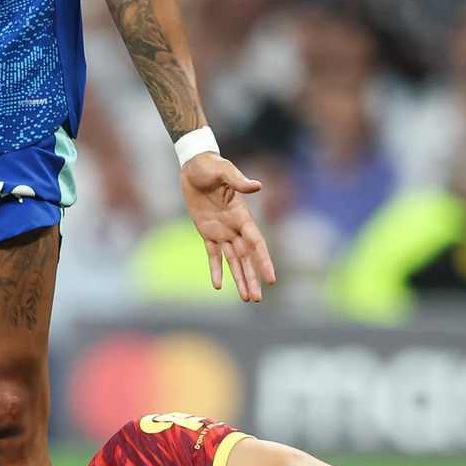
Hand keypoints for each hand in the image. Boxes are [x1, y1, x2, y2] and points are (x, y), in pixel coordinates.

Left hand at [180, 153, 275, 302]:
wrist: (194, 165)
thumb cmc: (211, 165)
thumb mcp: (224, 171)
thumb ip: (238, 181)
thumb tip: (257, 186)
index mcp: (242, 216)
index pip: (257, 243)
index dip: (264, 261)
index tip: (271, 279)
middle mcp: (235, 227)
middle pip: (247, 258)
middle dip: (252, 278)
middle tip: (257, 299)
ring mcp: (222, 231)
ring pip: (233, 261)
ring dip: (240, 279)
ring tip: (246, 298)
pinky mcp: (207, 232)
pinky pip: (213, 255)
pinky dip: (215, 270)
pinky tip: (217, 285)